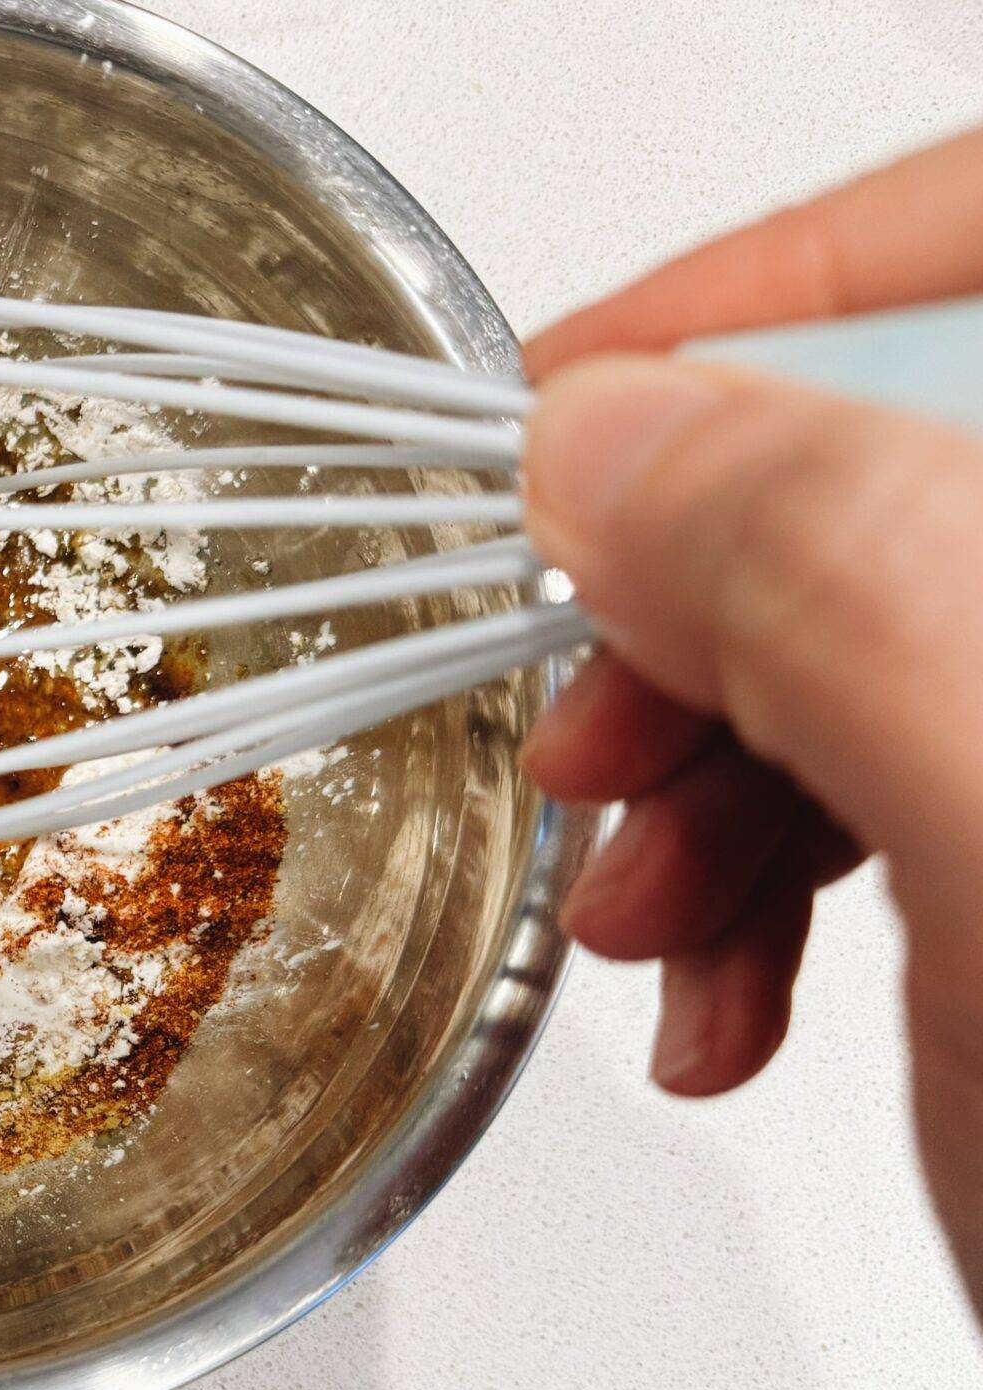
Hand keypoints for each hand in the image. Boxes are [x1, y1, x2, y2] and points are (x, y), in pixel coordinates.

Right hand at [520, 123, 982, 1293]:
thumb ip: (832, 571)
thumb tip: (622, 435)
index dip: (776, 296)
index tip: (572, 414)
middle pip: (923, 454)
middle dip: (712, 603)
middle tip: (600, 733)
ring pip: (893, 627)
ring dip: (717, 769)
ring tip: (655, 922)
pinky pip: (909, 772)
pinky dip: (780, 873)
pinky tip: (732, 988)